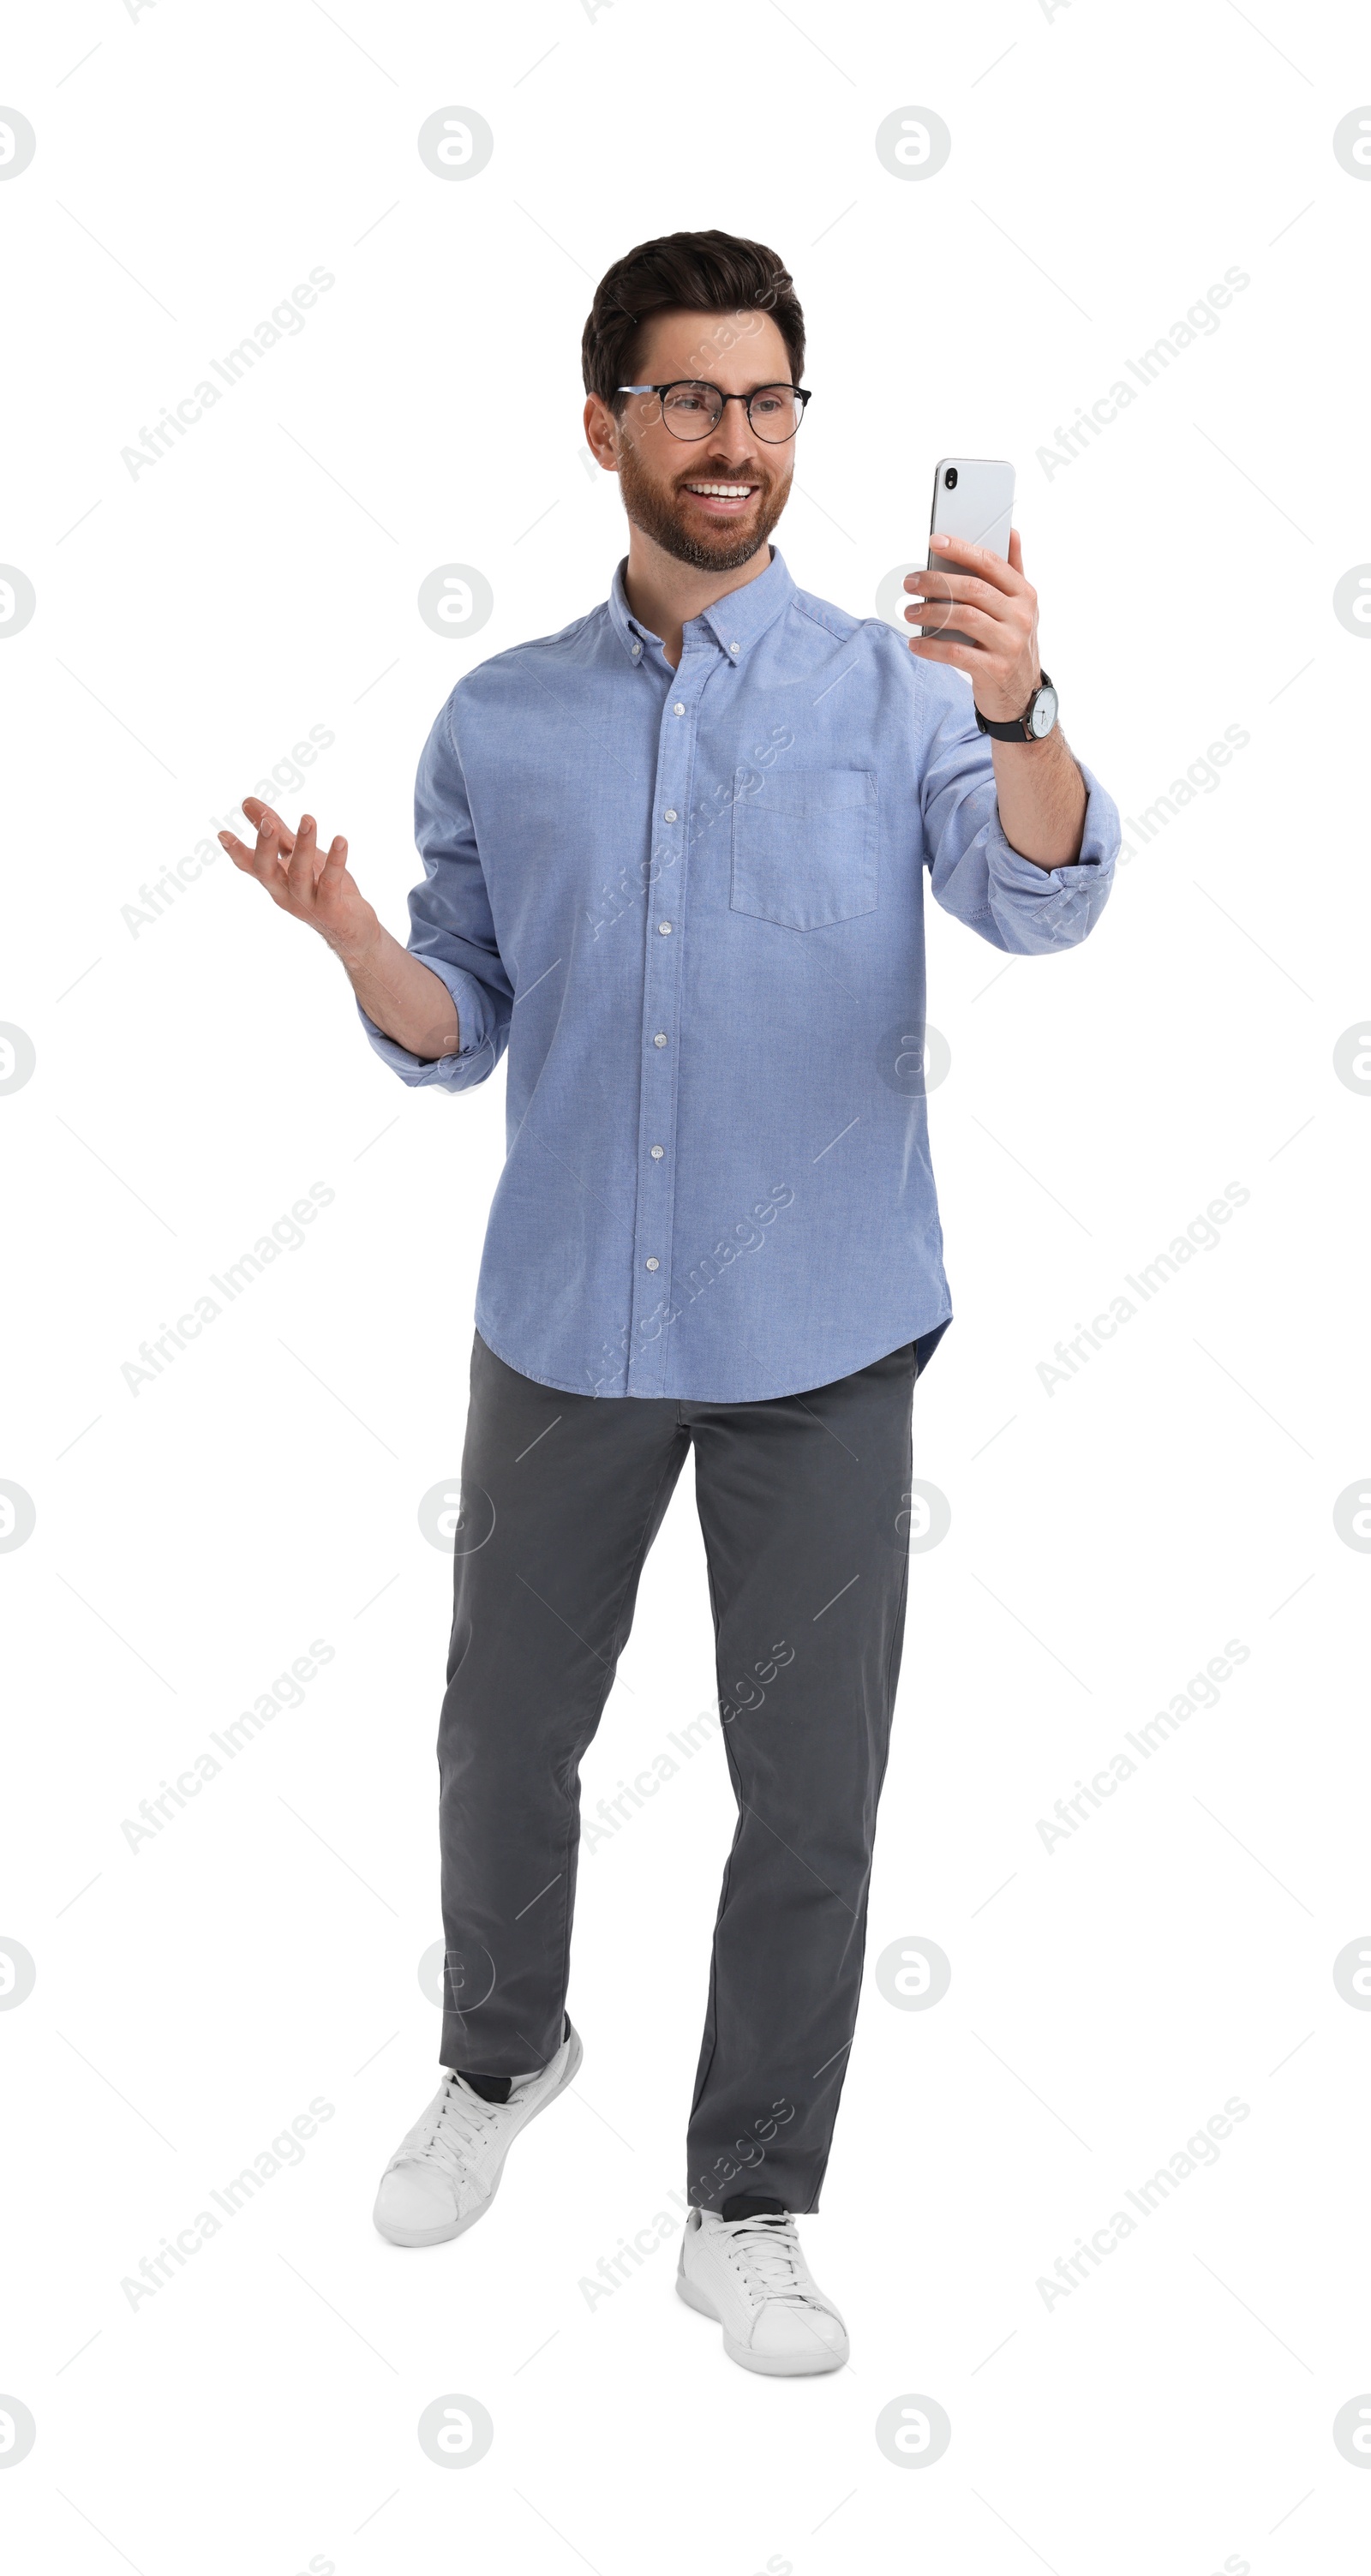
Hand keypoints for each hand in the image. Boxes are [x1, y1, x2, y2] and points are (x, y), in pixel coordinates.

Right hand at [219, 797, 378, 963]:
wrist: (353, 928)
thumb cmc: (322, 887)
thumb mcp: (296, 855)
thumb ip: (276, 832)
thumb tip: (246, 802)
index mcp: (275, 880)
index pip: (251, 866)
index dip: (236, 852)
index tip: (223, 834)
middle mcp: (286, 893)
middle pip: (267, 872)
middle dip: (266, 847)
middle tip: (269, 823)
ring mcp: (307, 903)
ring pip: (300, 874)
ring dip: (304, 845)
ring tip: (308, 819)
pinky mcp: (331, 909)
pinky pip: (331, 883)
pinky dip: (335, 861)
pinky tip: (340, 840)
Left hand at [903, 529, 1041, 725]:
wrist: (1022, 696)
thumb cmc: (1013, 644)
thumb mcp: (1021, 608)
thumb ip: (1014, 571)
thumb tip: (1012, 532)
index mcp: (1025, 594)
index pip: (990, 563)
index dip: (961, 549)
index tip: (934, 542)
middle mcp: (1021, 616)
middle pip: (973, 589)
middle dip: (936, 581)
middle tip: (910, 582)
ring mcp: (1009, 644)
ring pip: (963, 617)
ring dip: (930, 612)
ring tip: (910, 611)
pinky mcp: (995, 670)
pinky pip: (956, 653)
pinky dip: (931, 647)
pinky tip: (915, 643)